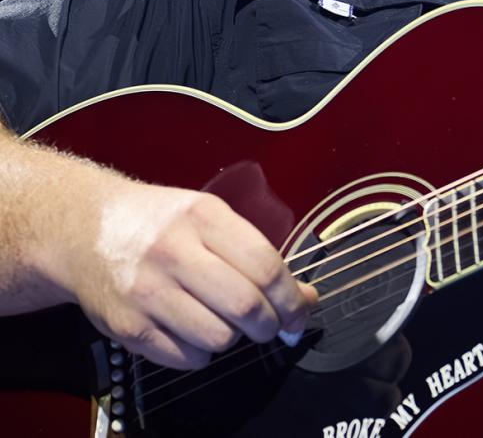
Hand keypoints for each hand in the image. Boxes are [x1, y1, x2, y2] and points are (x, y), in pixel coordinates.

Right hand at [55, 175, 316, 369]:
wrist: (85, 231)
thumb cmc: (160, 224)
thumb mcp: (209, 216)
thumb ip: (256, 253)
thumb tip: (304, 298)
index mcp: (203, 218)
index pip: (265, 266)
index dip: (292, 297)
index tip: (302, 311)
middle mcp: (174, 253)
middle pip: (245, 306)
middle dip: (271, 324)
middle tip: (273, 326)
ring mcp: (147, 292)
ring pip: (218, 337)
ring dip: (233, 337)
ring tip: (224, 320)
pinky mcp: (127, 327)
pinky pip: (185, 358)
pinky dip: (201, 352)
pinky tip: (194, 330)